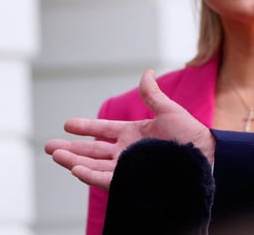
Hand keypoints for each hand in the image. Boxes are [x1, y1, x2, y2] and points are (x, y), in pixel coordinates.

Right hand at [44, 69, 215, 188]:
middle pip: (93, 151)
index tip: (66, 124)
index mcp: (134, 134)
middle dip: (70, 148)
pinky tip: (76, 169)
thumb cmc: (192, 135)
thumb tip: (146, 72)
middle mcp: (128, 152)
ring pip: (94, 165)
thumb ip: (152, 95)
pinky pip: (107, 180)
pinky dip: (91, 175)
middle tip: (48, 147)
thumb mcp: (169, 111)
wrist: (206, 158)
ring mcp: (129, 168)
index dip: (85, 127)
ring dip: (74, 161)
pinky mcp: (132, 181)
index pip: (104, 131)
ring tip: (56, 155)